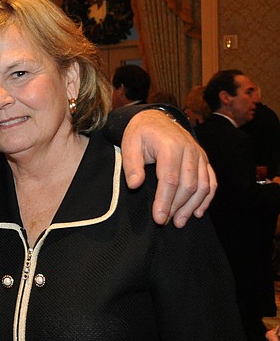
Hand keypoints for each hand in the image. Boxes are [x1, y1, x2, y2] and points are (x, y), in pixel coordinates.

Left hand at [120, 109, 215, 227]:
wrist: (155, 119)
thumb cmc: (140, 133)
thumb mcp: (129, 144)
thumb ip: (132, 165)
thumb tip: (135, 185)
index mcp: (170, 146)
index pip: (170, 179)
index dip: (165, 201)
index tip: (159, 218)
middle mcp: (189, 150)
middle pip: (188, 185)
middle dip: (177, 207)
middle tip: (165, 222)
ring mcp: (199, 155)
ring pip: (202, 186)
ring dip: (192, 207)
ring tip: (179, 222)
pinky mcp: (203, 160)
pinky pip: (211, 181)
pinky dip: (207, 198)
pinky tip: (197, 212)